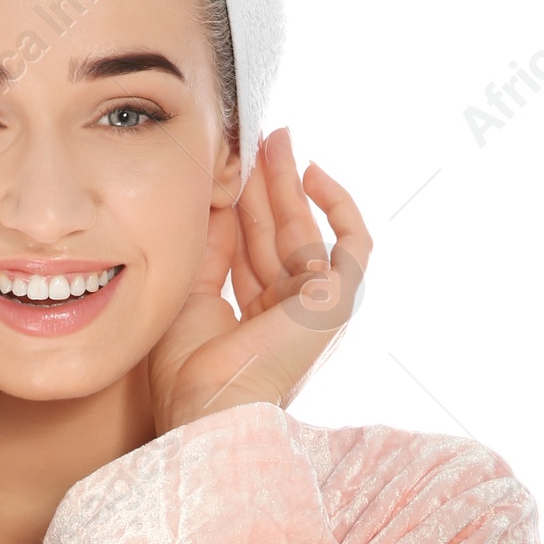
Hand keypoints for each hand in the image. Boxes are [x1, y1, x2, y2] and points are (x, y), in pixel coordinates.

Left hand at [147, 128, 371, 433]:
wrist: (209, 405)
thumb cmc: (189, 371)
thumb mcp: (190, 293)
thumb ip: (209, 247)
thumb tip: (220, 198)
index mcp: (255, 323)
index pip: (249, 251)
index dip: (240, 207)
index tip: (227, 169)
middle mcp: (289, 314)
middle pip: (277, 234)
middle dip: (266, 184)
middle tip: (254, 138)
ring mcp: (315, 308)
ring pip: (305, 229)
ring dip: (290, 182)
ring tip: (273, 138)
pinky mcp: (336, 301)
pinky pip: (354, 245)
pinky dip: (340, 207)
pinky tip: (312, 173)